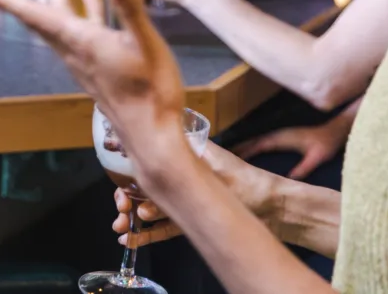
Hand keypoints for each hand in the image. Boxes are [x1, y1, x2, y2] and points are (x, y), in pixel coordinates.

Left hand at [0, 0, 187, 163]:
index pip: (33, 14)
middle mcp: (74, 50)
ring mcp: (83, 61)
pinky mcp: (95, 67)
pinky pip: (78, 32)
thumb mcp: (147, 46)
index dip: (2, 0)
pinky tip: (91, 3)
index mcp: (81, 41)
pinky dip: (80, 12)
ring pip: (59, 22)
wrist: (150, 136)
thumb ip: (131, 10)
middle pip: (43, 13)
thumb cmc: (151, 94)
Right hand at [111, 142, 279, 247]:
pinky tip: (130, 239)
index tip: (113, 164)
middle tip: (119, 205)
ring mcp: (185, 200)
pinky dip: (146, 234)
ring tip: (120, 226)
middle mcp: (181, 177)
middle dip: (126, 195)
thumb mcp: (214, 162)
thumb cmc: (248, 181)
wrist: (275, 209)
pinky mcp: (191, 221)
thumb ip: (186, 157)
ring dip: (131, 216)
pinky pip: (163, 228)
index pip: (149, 155)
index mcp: (184, 156)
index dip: (128, 159)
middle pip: (145, 184)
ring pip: (150, 207)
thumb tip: (157, 147)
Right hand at [233, 117, 351, 179]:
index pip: (259, 144)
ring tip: (231, 153)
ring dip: (245, 145)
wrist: (333, 131)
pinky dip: (253, 146)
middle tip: (224, 154)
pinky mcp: (282, 136)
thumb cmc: (325, 144)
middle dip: (240, 147)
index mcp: (281, 138)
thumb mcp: (316, 158)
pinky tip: (249, 151)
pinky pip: (262, 141)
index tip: (233, 156)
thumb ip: (303, 167)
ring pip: (257, 140)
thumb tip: (289, 179)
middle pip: (254, 141)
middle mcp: (278, 135)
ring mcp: (279, 134)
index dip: (246, 150)